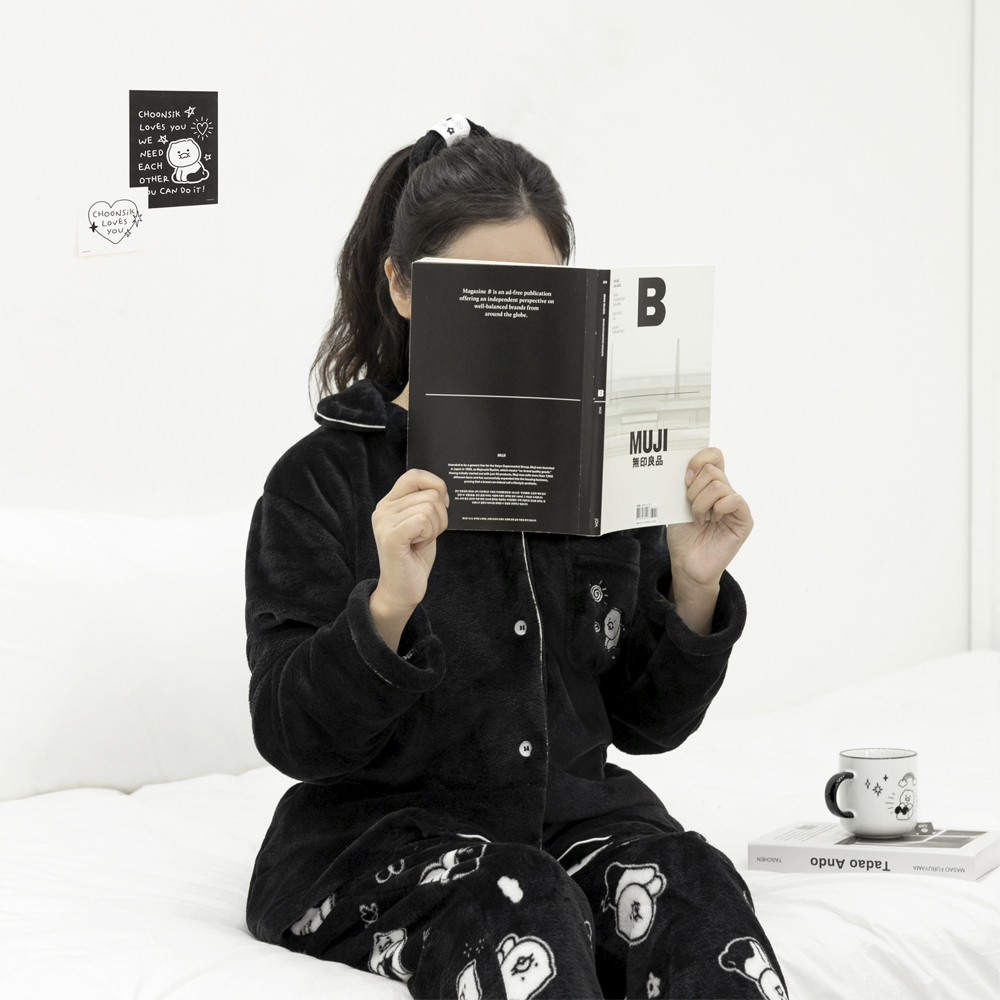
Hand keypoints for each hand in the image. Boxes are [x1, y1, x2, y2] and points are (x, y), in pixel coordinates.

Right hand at [369, 469, 448, 649]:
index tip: (444, 503)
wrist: (403, 590)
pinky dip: (429, 534)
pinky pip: (423, 520)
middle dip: (440, 516)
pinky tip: (417, 545)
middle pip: (430, 494)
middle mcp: (383, 509)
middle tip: (426, 535)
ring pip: (429, 507)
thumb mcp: (423, 523)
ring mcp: (384, 522)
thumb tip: (441, 489)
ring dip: (434, 528)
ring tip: (420, 541)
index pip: (414, 475)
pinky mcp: (390, 536)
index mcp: (389, 503)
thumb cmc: (414, 557)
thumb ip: (426, 503)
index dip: (435, 484)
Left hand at [666, 448, 752, 591]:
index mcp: (709, 484)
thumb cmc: (683, 536)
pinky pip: (734, 499)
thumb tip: (686, 467)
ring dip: (700, 503)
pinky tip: (712, 521)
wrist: (687, 563)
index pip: (714, 455)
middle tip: (689, 506)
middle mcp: (725, 491)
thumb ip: (684, 485)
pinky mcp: (744, 519)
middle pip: (712, 469)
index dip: (699, 458)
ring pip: (718, 485)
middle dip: (693, 488)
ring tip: (698, 519)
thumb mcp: (677, 505)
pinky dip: (717, 509)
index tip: (686, 476)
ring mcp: (735, 504)